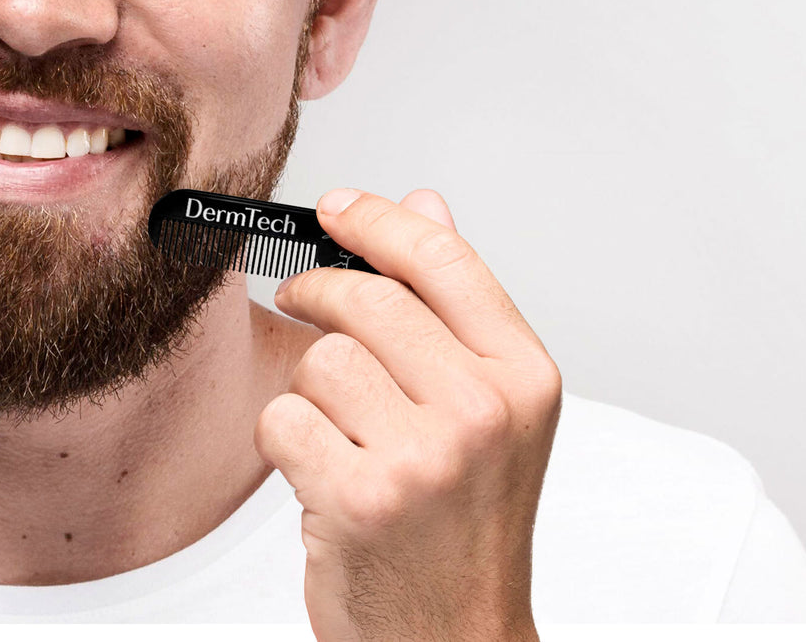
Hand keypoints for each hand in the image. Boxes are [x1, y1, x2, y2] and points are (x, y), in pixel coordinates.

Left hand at [254, 188, 560, 641]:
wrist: (456, 637)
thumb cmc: (464, 526)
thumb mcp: (490, 412)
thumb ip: (455, 307)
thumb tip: (424, 207)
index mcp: (523, 378)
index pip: (443, 259)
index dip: (376, 221)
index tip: (336, 207)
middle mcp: (482, 411)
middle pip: (365, 299)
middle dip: (319, 298)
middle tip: (304, 305)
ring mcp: (423, 457)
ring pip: (318, 361)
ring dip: (309, 392)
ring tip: (340, 433)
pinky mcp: (359, 497)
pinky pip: (282, 419)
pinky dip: (283, 442)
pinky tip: (319, 471)